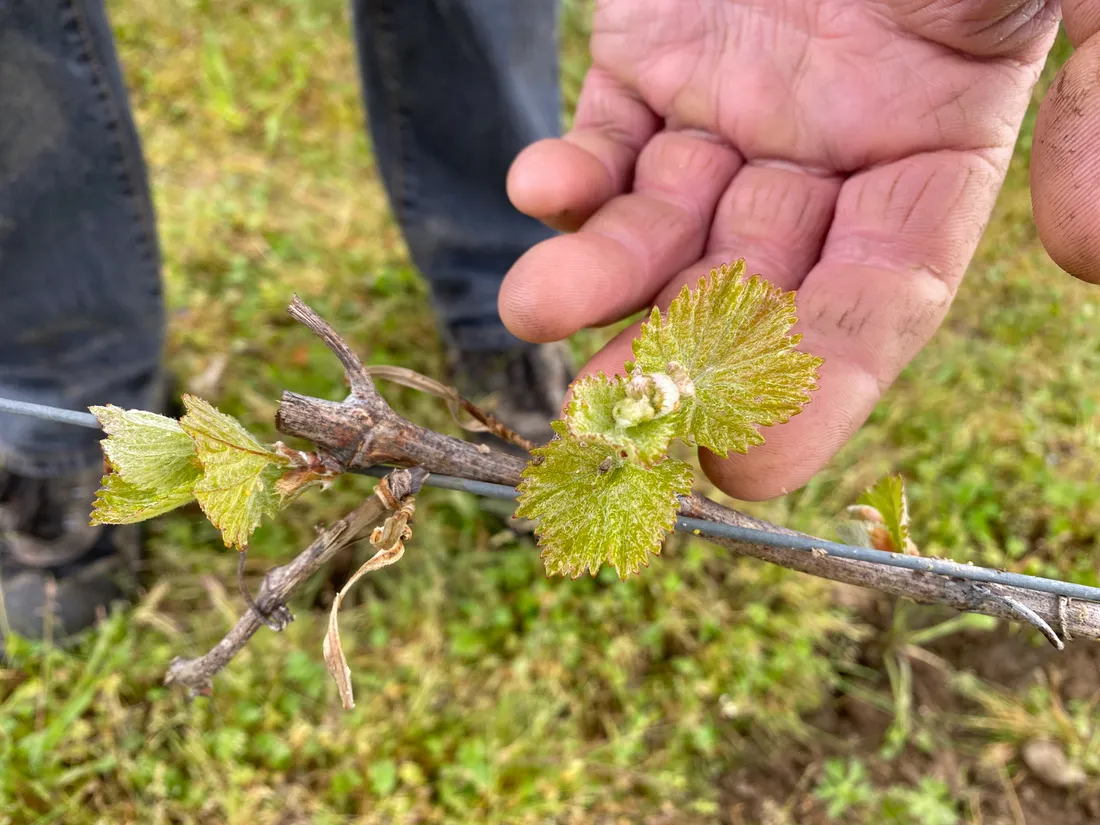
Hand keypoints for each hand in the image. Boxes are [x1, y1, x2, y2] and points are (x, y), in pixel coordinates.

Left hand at [499, 0, 1066, 499]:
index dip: (814, 392)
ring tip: (535, 310)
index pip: (871, 305)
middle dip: (678, 353)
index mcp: (931, 152)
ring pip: (660, 228)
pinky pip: (605, 141)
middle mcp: (825, 153)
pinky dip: (571, 176)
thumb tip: (1094, 257)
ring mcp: (733, 108)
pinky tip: (542, 189)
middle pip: (746, 287)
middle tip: (611, 416)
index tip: (741, 469)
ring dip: (596, 276)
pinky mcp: (652, 59)